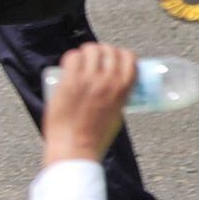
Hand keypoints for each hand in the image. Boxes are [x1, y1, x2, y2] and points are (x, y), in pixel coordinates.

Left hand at [42, 43, 136, 165]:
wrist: (75, 149)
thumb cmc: (95, 139)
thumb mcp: (117, 115)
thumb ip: (117, 99)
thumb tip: (112, 89)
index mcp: (123, 89)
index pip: (128, 57)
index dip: (121, 54)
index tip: (114, 59)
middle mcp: (107, 81)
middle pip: (109, 50)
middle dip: (103, 51)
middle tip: (95, 59)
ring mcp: (88, 80)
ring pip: (91, 50)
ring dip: (87, 53)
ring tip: (82, 61)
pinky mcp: (69, 82)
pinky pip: (72, 57)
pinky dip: (71, 58)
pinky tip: (70, 66)